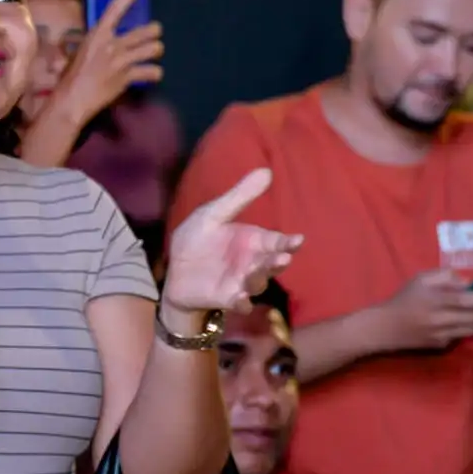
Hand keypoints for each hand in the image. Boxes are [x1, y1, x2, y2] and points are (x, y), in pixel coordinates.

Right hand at [50, 0, 162, 125]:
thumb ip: (96, 43)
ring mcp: (122, 61)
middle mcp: (112, 44)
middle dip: (154, 32)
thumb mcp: (79, 52)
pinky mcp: (128, 78)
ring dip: (156, 50)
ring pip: (153, 49)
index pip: (115, 9)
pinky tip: (152, 74)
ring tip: (154, 53)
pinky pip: (151, 72)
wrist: (72, 99)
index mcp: (97, 34)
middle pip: (145, 31)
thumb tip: (105, 40)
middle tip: (154, 34)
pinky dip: (154, 73)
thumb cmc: (70, 76)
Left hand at [162, 169, 303, 313]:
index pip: (276, 242)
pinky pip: (240, 303)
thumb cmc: (197, 240)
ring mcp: (242, 282)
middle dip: (278, 261)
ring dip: (259, 278)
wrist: (175, 269)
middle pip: (271, 263)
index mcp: (253, 241)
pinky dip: (242, 303)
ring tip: (255, 272)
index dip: (288, 242)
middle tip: (282, 257)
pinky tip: (240, 300)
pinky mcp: (228, 298)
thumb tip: (266, 170)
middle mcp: (253, 262)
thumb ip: (239, 197)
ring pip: (258, 282)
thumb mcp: (214, 214)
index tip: (297, 240)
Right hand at [375, 269, 472, 351]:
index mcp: (435, 300)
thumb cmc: (404, 298)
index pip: (463, 300)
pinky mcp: (443, 345)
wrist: (386, 328)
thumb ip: (444, 276)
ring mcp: (443, 335)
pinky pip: (464, 335)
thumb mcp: (420, 279)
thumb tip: (468, 282)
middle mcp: (441, 319)